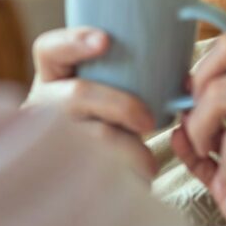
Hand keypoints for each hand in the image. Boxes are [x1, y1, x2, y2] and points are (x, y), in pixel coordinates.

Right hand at [25, 27, 156, 176]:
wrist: (84, 184)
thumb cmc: (106, 125)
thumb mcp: (105, 96)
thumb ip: (125, 79)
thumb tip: (183, 79)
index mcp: (52, 79)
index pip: (49, 49)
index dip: (73, 42)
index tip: (105, 40)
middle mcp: (42, 106)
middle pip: (76, 95)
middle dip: (119, 105)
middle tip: (150, 121)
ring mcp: (46, 138)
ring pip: (91, 136)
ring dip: (129, 148)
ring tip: (150, 163)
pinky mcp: (59, 171)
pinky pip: (97, 171)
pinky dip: (127, 174)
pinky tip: (140, 179)